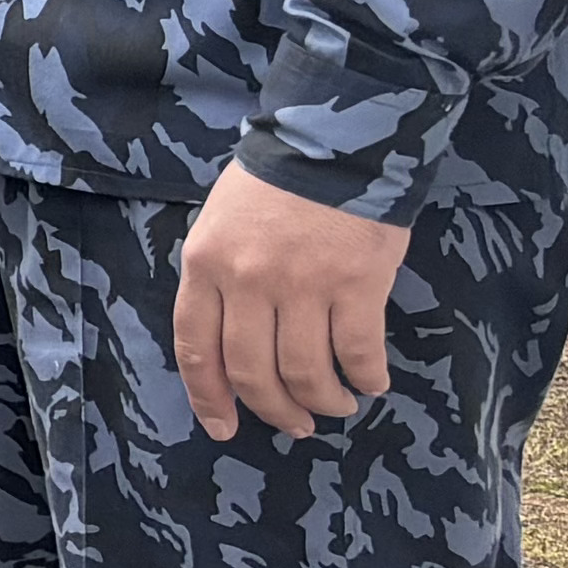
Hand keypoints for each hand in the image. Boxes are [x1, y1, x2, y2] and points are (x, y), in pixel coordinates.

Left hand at [173, 164, 406, 440]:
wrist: (333, 139)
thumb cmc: (274, 183)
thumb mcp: (221, 225)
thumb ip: (220, 281)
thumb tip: (232, 345)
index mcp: (204, 266)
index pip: (195, 348)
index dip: (208, 397)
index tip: (223, 428)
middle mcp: (247, 281)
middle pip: (251, 371)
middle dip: (272, 410)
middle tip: (293, 425)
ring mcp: (302, 284)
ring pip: (304, 371)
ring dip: (321, 401)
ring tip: (334, 406)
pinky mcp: (357, 283)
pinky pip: (357, 350)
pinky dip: (365, 377)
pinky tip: (371, 382)